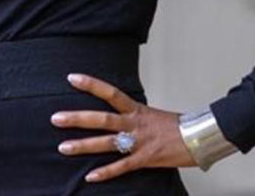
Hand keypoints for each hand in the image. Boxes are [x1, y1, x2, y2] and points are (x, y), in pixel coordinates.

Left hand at [50, 72, 195, 182]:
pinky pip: (122, 166)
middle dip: (77, 119)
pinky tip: (90, 176)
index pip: (110, 92)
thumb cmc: (175, 126)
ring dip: (83, 145)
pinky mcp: (145, 159)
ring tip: (62, 147)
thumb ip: (132, 114)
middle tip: (56, 118)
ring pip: (106, 143)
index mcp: (136, 109)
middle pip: (101, 118)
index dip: (91, 84)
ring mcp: (139, 141)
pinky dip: (106, 172)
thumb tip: (116, 111)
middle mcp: (134, 123)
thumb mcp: (150, 113)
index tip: (72, 78)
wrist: (198, 136)